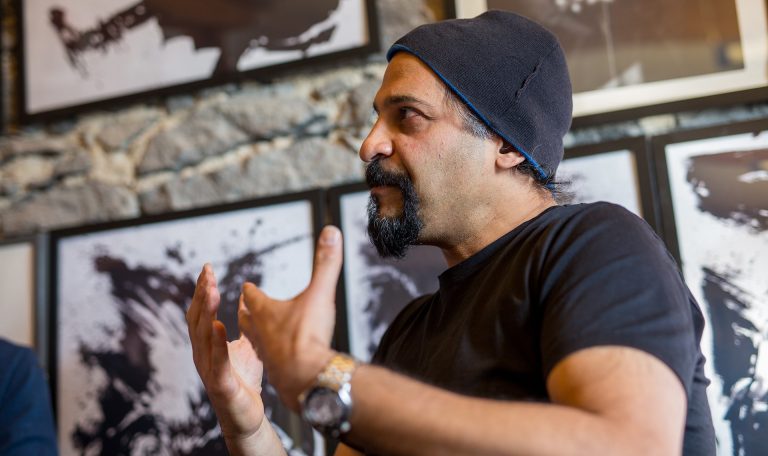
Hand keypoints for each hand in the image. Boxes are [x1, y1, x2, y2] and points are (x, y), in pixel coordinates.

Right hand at [187, 264, 265, 440]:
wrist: (247, 416)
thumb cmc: (245, 380)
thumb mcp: (247, 343)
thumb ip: (245, 321)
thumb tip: (246, 295)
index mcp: (207, 343)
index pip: (202, 311)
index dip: (203, 290)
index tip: (207, 268)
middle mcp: (202, 354)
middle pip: (197, 319)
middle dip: (202, 294)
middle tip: (208, 273)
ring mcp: (208, 369)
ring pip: (202, 336)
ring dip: (206, 311)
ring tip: (212, 290)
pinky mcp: (220, 385)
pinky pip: (216, 362)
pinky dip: (216, 343)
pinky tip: (218, 326)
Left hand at [238, 225, 341, 410]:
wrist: (305, 378)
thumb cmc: (307, 334)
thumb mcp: (320, 293)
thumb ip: (326, 263)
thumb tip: (332, 231)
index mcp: (266, 311)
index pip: (253, 296)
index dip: (250, 290)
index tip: (246, 286)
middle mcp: (261, 332)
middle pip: (248, 319)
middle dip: (246, 312)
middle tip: (241, 307)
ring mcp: (268, 354)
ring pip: (256, 342)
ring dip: (256, 335)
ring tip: (257, 333)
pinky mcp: (278, 373)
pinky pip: (271, 361)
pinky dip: (272, 356)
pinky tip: (280, 360)